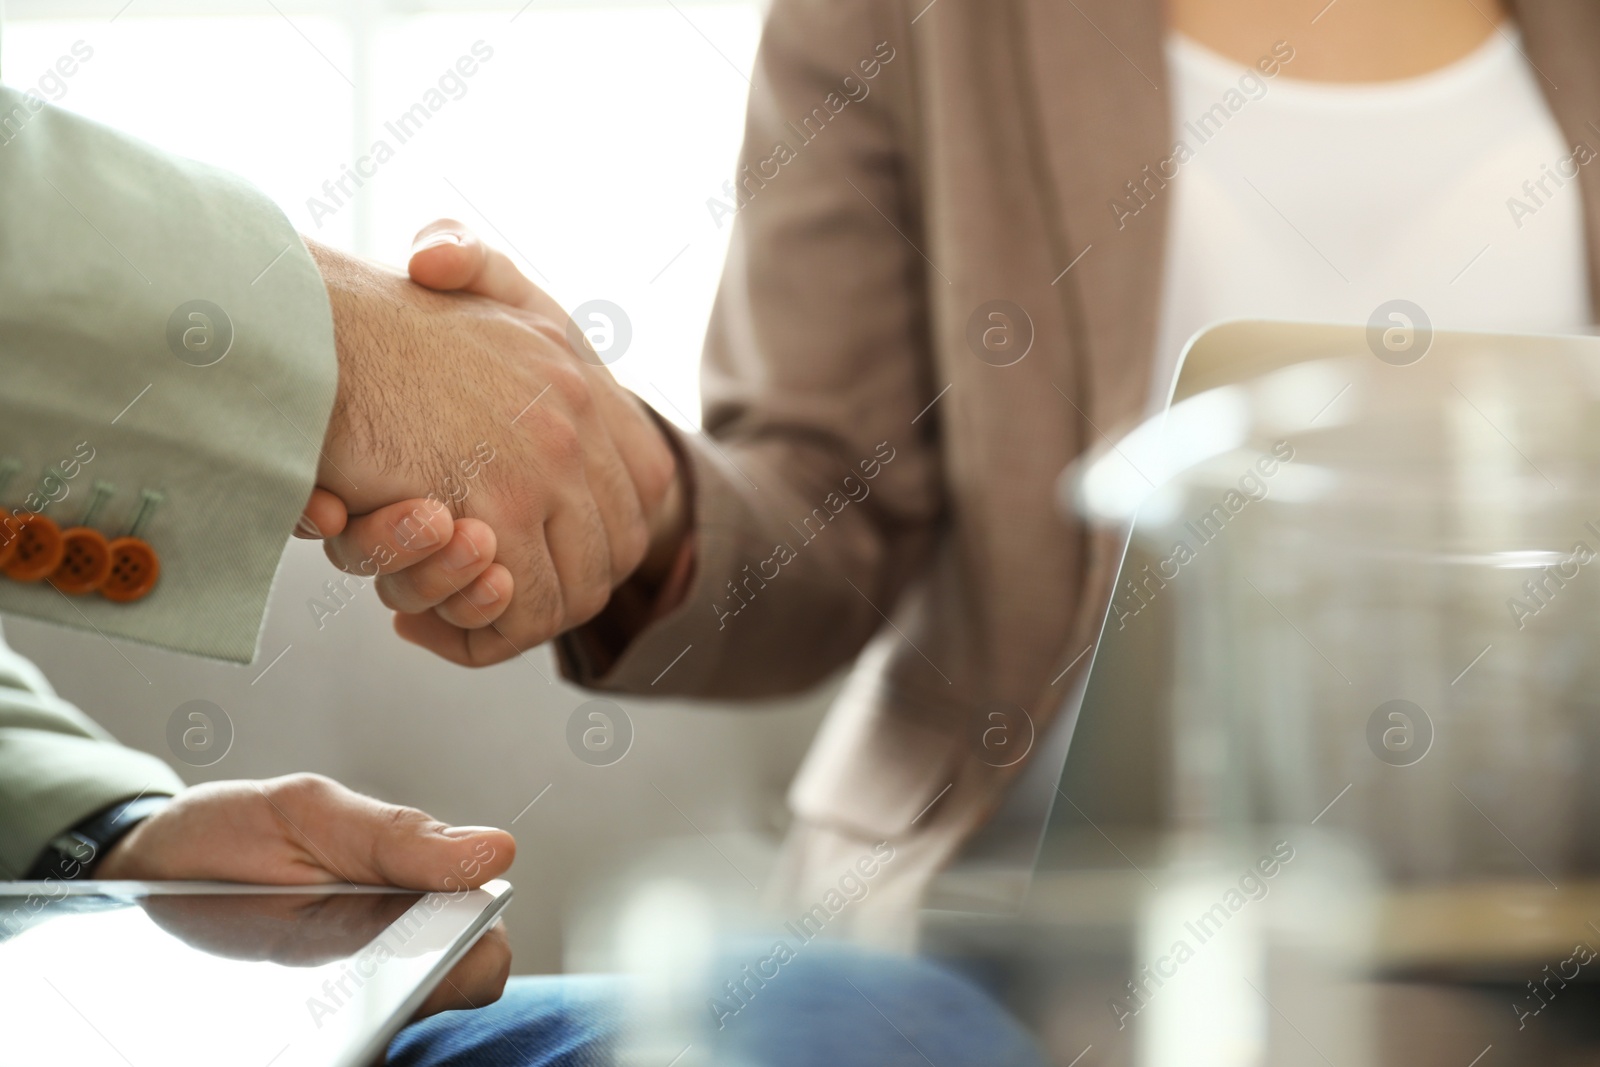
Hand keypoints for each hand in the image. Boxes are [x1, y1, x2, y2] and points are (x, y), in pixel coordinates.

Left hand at [96, 774, 515, 1017]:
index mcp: (414, 887)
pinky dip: (316, 1043)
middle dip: (412, 992)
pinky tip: (278, 1024)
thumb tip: (497, 851)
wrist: (142, 870)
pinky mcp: (302, 1028)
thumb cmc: (235, 832)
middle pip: (443, 996)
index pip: (482, 945)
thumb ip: (396, 836)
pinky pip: (329, 1049)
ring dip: (356, 1020)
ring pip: (384, 1032)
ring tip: (300, 995)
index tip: (430, 949)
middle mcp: (393, 949)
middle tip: (349, 968)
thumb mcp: (306, 813)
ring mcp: (344, 996)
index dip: (471, 958)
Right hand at [304, 235, 686, 665]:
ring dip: (496, 618)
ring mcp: (542, 467)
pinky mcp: (492, 510)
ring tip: (423, 616)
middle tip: (472, 606)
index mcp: (578, 375)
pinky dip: (471, 633)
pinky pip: (513, 607)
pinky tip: (410, 626)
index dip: (602, 537)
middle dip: (546, 597)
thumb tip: (442, 266)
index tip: (525, 557)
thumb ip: (469, 261)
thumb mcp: (446, 267)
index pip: (647, 484)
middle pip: (613, 552)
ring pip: (561, 592)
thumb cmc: (356, 313)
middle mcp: (578, 419)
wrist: (301, 321)